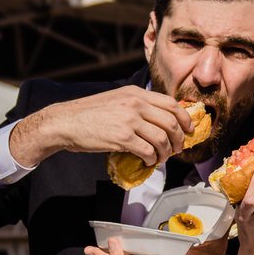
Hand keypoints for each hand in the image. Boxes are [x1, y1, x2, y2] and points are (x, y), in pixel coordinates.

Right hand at [10, 85, 193, 167]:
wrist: (65, 122)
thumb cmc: (89, 114)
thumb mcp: (117, 99)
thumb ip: (138, 105)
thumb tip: (160, 120)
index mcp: (136, 93)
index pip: (171, 103)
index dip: (185, 118)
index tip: (188, 130)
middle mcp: (136, 103)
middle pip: (172, 122)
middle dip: (179, 139)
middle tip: (177, 148)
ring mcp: (130, 120)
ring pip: (163, 139)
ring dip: (166, 152)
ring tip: (161, 158)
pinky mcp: (122, 137)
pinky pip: (149, 151)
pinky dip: (152, 159)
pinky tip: (148, 161)